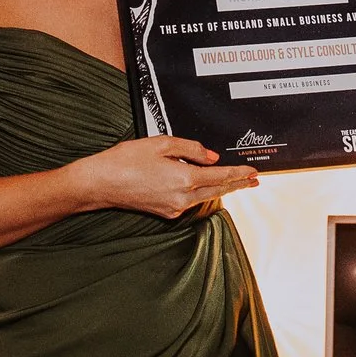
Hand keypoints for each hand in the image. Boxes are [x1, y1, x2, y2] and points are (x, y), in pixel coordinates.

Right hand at [71, 136, 257, 218]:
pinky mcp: (166, 212)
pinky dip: (203, 193)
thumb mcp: (161, 144)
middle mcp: (182, 197)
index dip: (239, 172)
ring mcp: (174, 207)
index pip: (221, 175)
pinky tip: (207, 187)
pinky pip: (191, 201)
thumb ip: (191, 148)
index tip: (254, 171)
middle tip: (254, 180)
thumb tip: (212, 156)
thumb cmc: (126, 160)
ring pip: (206, 197)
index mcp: (184, 178)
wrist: (101, 183)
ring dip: (223, 189)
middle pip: (218, 189)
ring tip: (237, 183)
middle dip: (238, 184)